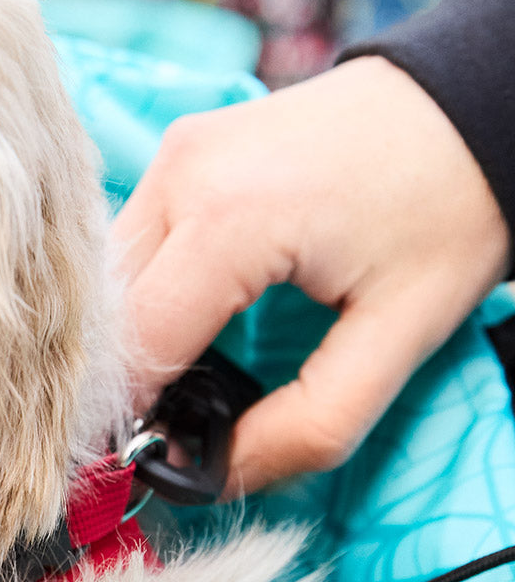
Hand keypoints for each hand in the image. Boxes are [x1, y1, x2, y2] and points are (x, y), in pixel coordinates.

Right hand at [111, 57, 509, 494]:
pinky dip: (145, 294)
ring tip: (179, 386)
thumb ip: (309, 427)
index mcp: (229, 219)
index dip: (131, 418)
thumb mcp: (401, 338)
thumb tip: (214, 477)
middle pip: (108, 313)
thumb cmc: (450, 211)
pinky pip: (133, 241)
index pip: (135, 348)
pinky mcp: (182, 149)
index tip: (147, 468)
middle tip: (163, 436)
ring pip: (110, 276)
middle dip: (125, 382)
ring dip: (131, 338)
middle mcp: (182, 174)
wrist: (473, 103)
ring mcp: (176, 153)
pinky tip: (186, 327)